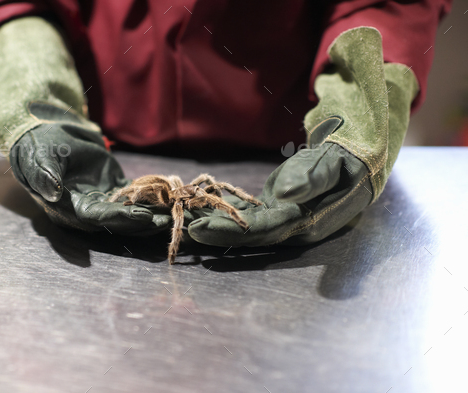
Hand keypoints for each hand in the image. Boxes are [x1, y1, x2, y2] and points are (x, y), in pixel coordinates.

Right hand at [10, 106, 171, 234]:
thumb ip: (46, 175)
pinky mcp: (112, 187)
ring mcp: (101, 199)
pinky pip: (134, 195)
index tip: (144, 217)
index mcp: (68, 207)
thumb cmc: (39, 147)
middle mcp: (86, 209)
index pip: (98, 218)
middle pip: (119, 221)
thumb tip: (53, 191)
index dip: (121, 218)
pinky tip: (170, 196)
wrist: (45, 136)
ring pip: (129, 211)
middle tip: (169, 220)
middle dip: (143, 222)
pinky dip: (152, 196)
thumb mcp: (40, 158)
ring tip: (175, 212)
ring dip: (152, 213)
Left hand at [187, 27, 418, 247]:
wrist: (355, 162)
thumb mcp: (332, 165)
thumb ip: (312, 179)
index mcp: (304, 223)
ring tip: (183, 219)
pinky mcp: (275, 211)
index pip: (260, 232)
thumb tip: (285, 194)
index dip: (228, 232)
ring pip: (242, 226)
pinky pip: (245, 215)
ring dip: (214, 223)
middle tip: (181, 228)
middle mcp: (290, 228)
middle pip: (246, 235)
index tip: (198, 228)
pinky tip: (201, 207)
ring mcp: (281, 221)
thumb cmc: (342, 161)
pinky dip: (223, 212)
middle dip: (213, 232)